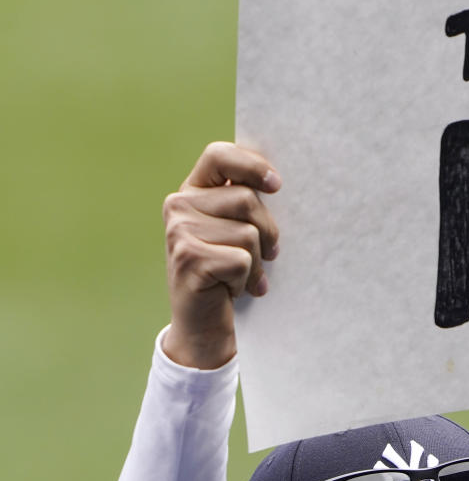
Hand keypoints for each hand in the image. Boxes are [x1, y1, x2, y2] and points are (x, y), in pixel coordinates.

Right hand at [161, 142, 280, 368]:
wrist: (202, 325)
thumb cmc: (226, 272)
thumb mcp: (233, 230)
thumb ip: (244, 203)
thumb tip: (277, 182)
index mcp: (191, 191)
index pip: (219, 156)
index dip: (251, 165)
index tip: (277, 186)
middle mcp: (179, 206)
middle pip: (246, 199)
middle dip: (266, 230)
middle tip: (265, 254)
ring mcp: (180, 232)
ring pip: (248, 233)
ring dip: (256, 261)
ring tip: (242, 275)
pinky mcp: (189, 259)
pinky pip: (242, 260)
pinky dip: (247, 279)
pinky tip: (232, 289)